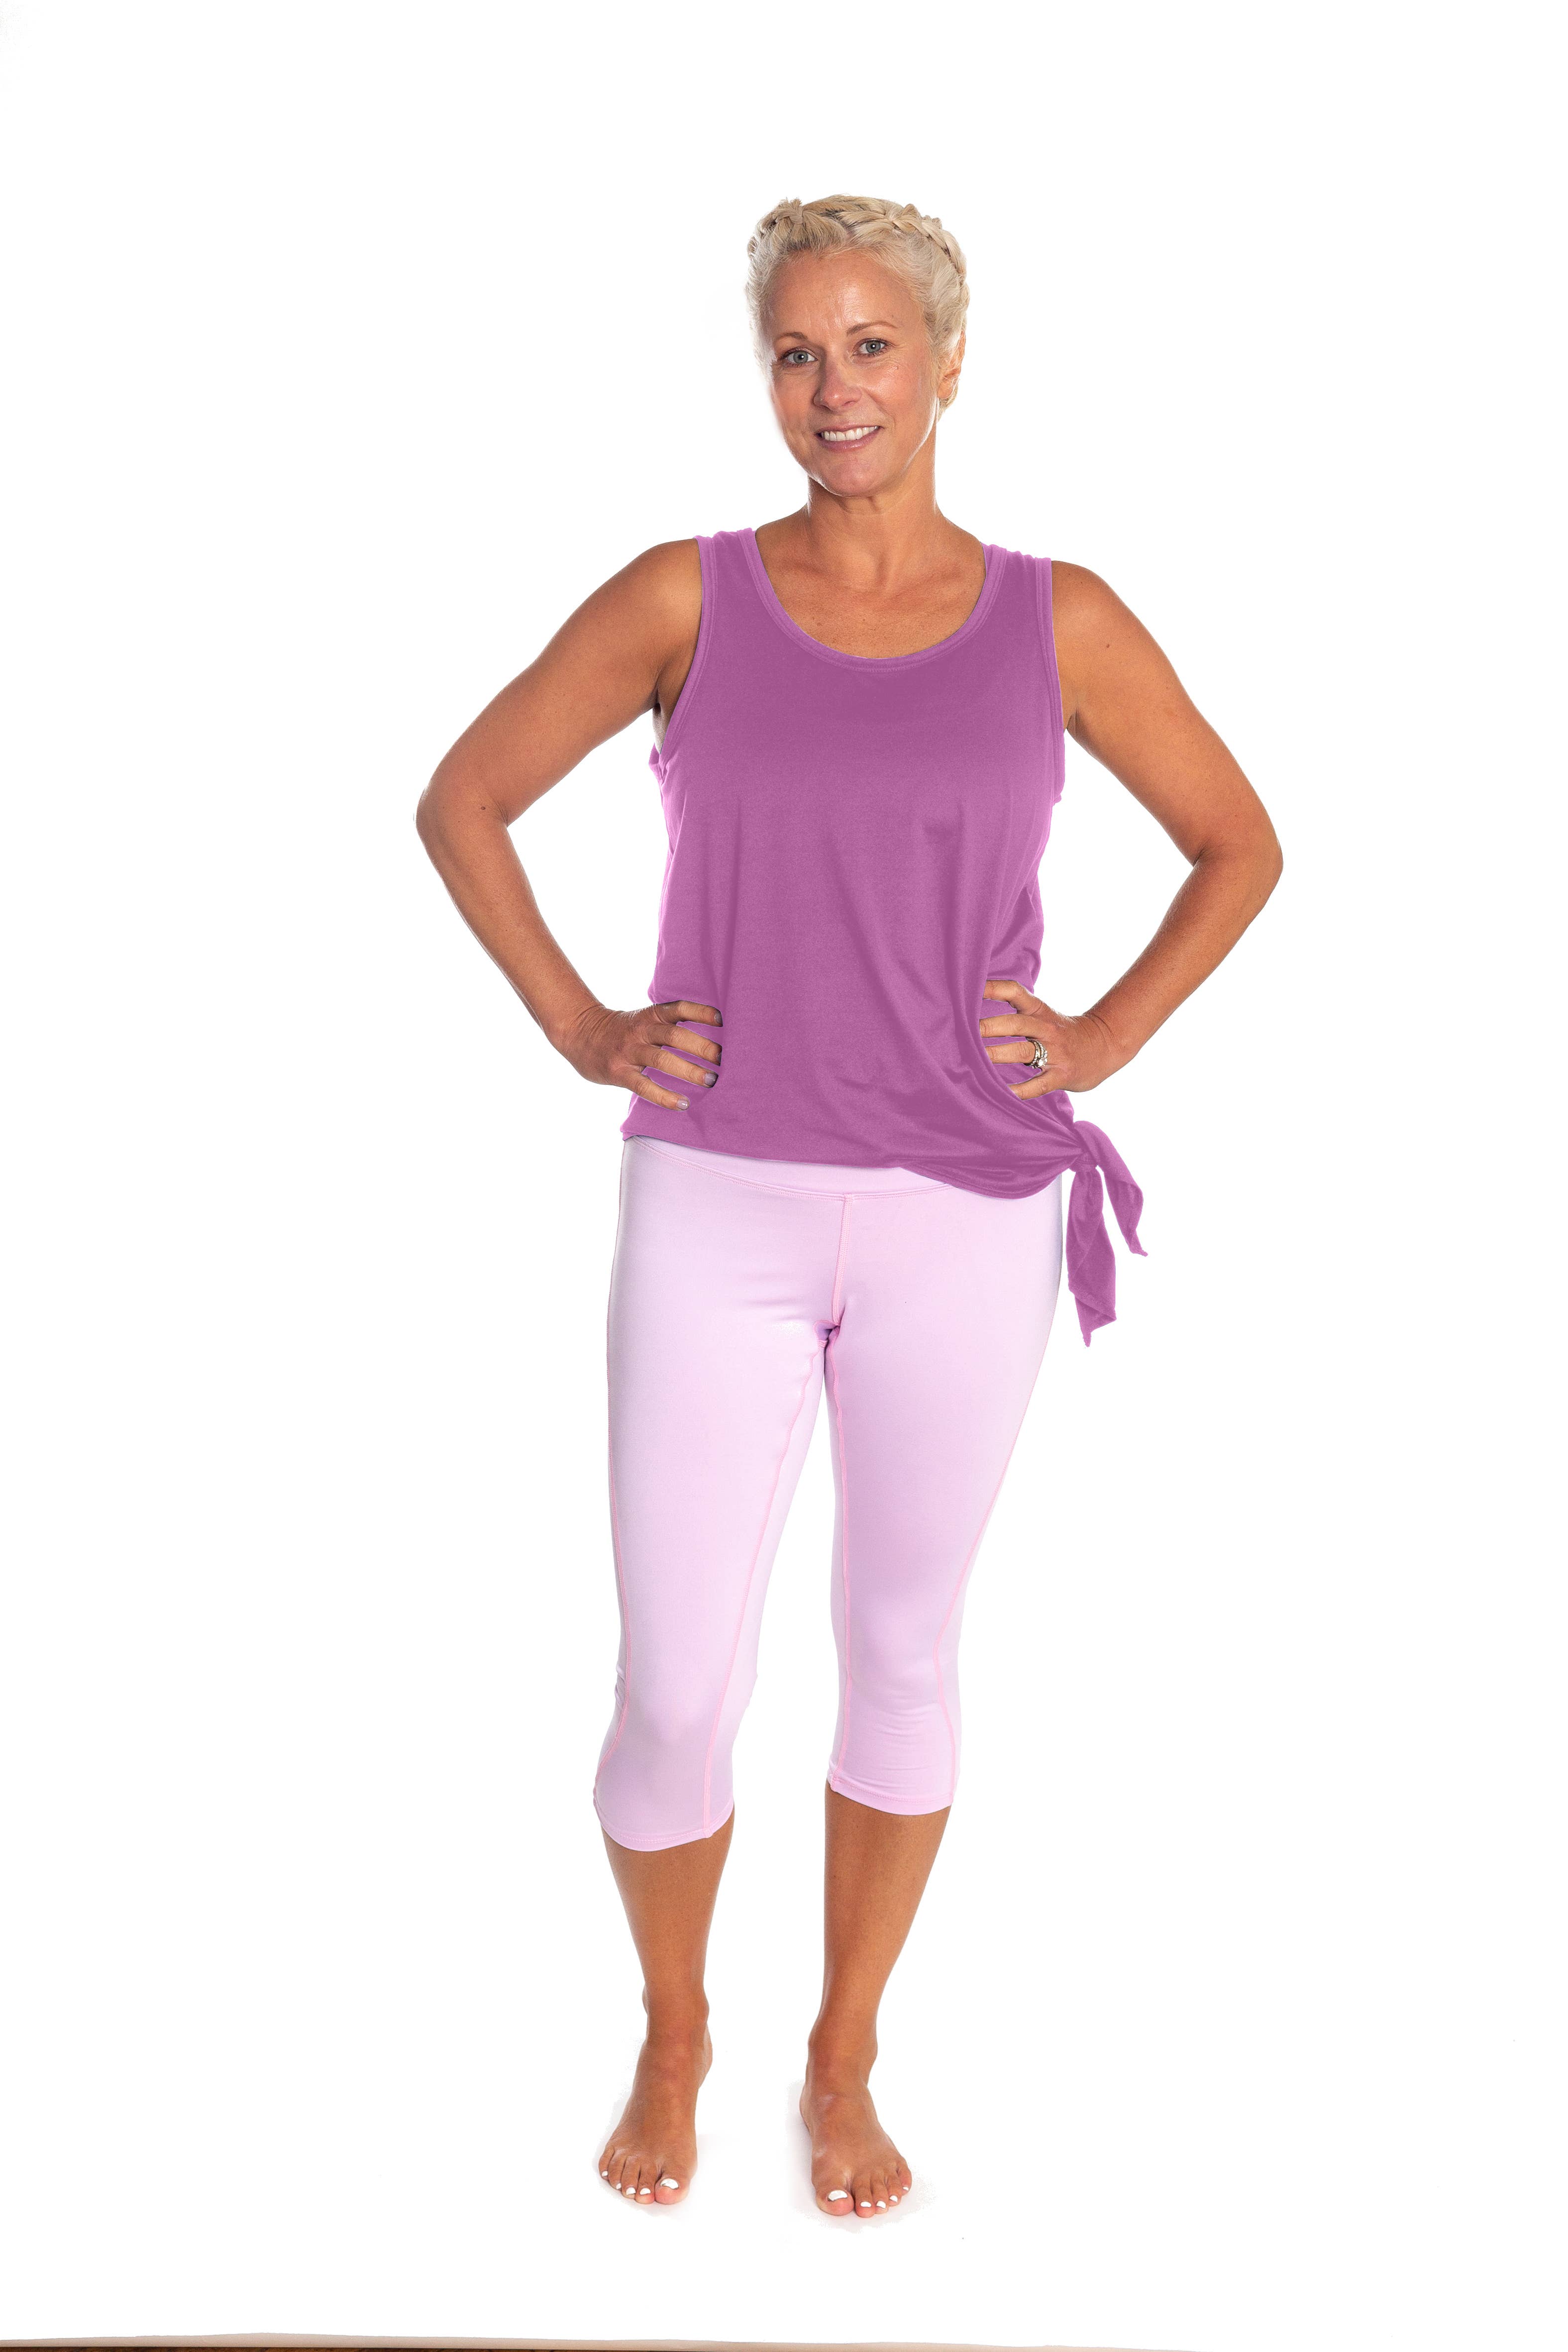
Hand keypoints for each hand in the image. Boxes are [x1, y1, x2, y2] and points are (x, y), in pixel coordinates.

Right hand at [559, 999, 721, 1110]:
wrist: (579, 1034)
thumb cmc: (621, 1031)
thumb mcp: (643, 1019)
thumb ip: (668, 1025)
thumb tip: (707, 1039)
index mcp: (650, 1015)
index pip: (678, 1009)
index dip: (700, 1012)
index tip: (722, 1020)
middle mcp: (641, 1031)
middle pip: (675, 1035)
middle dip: (702, 1047)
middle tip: (723, 1060)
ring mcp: (629, 1051)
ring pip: (662, 1059)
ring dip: (689, 1071)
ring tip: (710, 1081)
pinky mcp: (619, 1072)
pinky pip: (644, 1086)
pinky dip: (665, 1096)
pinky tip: (682, 1104)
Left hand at [978, 978, 1120, 1096]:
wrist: (1105, 1046)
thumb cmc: (1063, 1032)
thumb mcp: (1044, 1016)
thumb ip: (1017, 1014)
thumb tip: (976, 1017)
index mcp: (1040, 1011)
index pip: (1015, 992)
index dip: (993, 989)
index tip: (971, 989)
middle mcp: (1046, 1028)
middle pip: (1015, 1024)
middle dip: (990, 1027)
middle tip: (965, 1032)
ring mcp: (1055, 1052)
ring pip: (1023, 1051)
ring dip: (998, 1054)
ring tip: (975, 1059)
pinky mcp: (1061, 1075)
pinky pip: (1037, 1084)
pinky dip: (1020, 1090)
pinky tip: (1003, 1093)